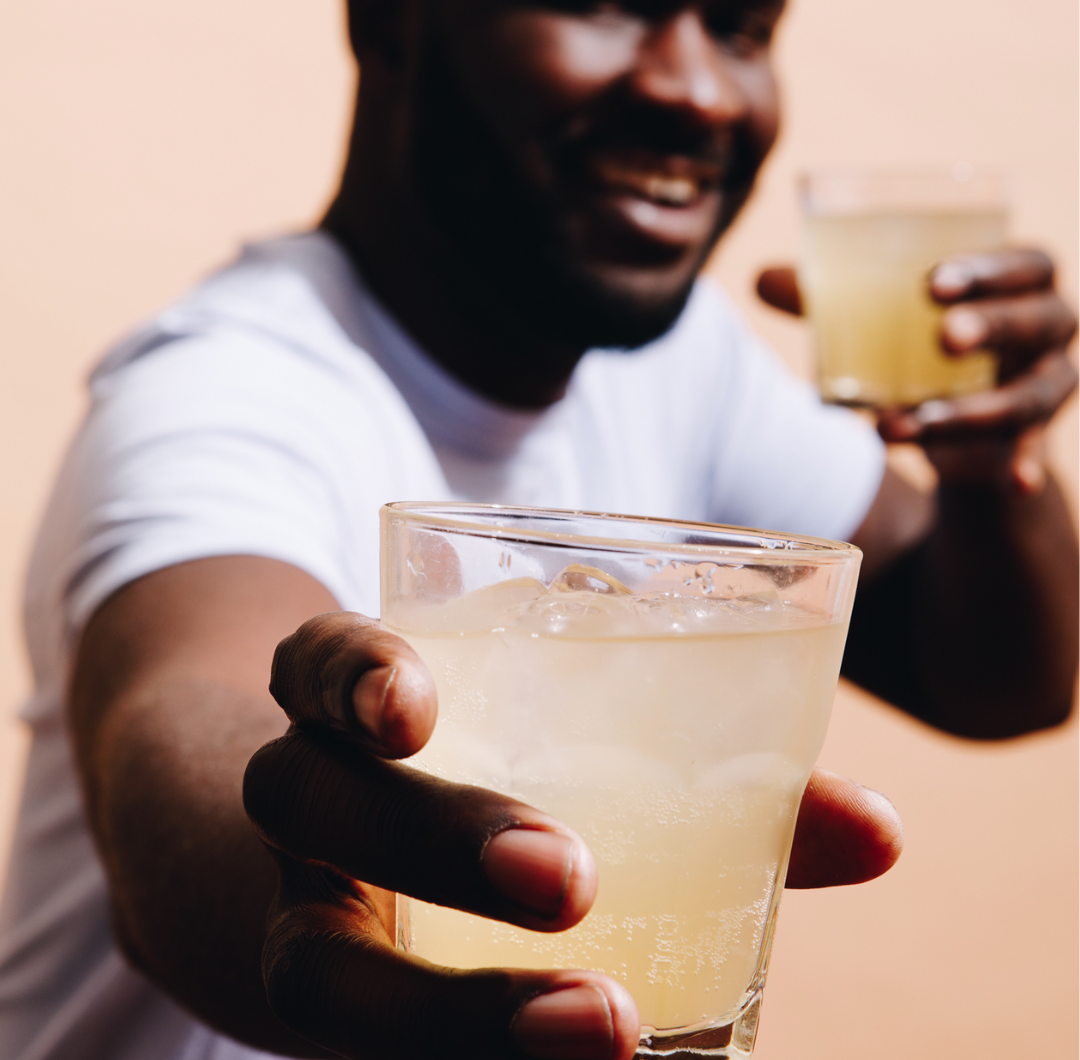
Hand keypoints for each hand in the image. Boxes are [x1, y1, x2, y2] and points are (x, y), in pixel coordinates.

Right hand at [244, 612, 902, 1059]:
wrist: (341, 872)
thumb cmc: (491, 776)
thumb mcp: (567, 744)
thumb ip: (712, 778)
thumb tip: (879, 831)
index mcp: (357, 707)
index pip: (320, 661)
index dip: (356, 674)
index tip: (415, 707)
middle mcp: (311, 802)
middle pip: (310, 799)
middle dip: (434, 835)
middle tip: (570, 880)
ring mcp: (304, 916)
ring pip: (315, 973)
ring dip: (457, 1014)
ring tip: (613, 1032)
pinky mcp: (337, 1015)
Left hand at [757, 252, 1077, 493]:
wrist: (951, 417)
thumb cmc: (916, 345)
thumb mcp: (878, 320)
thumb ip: (830, 299)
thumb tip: (761, 279)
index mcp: (1019, 281)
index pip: (1023, 264)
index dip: (988, 269)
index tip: (935, 282)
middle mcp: (1047, 328)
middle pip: (1041, 320)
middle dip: (993, 327)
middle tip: (945, 336)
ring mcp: (1047, 385)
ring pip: (1026, 397)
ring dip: (967, 413)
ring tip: (896, 424)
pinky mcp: (1032, 438)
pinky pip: (1032, 454)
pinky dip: (1024, 466)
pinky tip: (1016, 481)